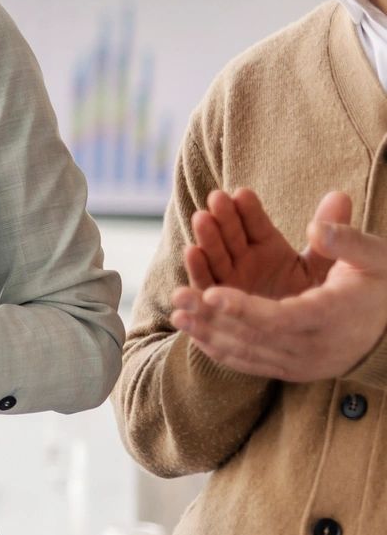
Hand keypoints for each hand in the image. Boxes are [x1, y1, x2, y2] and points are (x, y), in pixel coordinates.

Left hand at [170, 209, 386, 380]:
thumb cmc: (382, 286)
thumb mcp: (375, 258)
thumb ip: (346, 240)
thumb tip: (317, 224)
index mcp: (333, 317)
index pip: (284, 318)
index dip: (245, 307)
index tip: (213, 293)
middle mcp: (314, 347)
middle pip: (255, 336)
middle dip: (212, 316)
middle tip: (177, 296)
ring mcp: (301, 364)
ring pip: (246, 352)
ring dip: (207, 332)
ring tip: (176, 312)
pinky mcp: (290, 370)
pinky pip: (249, 364)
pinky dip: (218, 349)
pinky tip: (193, 332)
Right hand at [185, 189, 342, 298]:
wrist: (307, 341)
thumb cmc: (316, 299)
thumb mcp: (323, 263)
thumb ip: (332, 232)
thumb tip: (341, 196)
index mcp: (268, 248)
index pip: (256, 224)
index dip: (248, 209)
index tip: (242, 193)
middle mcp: (245, 262)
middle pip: (231, 237)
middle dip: (223, 217)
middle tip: (216, 199)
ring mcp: (229, 281)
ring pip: (215, 257)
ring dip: (207, 237)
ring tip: (203, 219)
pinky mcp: (217, 304)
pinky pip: (207, 285)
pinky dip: (198, 268)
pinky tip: (192, 251)